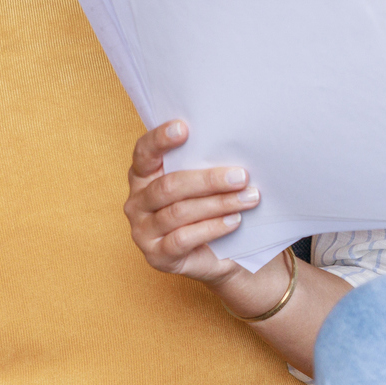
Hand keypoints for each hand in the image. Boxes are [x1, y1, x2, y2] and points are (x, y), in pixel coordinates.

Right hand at [124, 120, 261, 292]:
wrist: (217, 257)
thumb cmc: (209, 211)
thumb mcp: (205, 186)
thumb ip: (205, 167)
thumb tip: (234, 151)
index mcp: (143, 176)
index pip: (144, 152)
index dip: (160, 139)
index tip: (184, 128)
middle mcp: (136, 202)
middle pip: (169, 186)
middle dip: (209, 180)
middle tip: (241, 176)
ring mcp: (143, 231)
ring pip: (179, 212)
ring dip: (218, 204)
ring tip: (248, 199)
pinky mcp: (156, 256)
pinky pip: (183, 239)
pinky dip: (212, 228)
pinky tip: (234, 221)